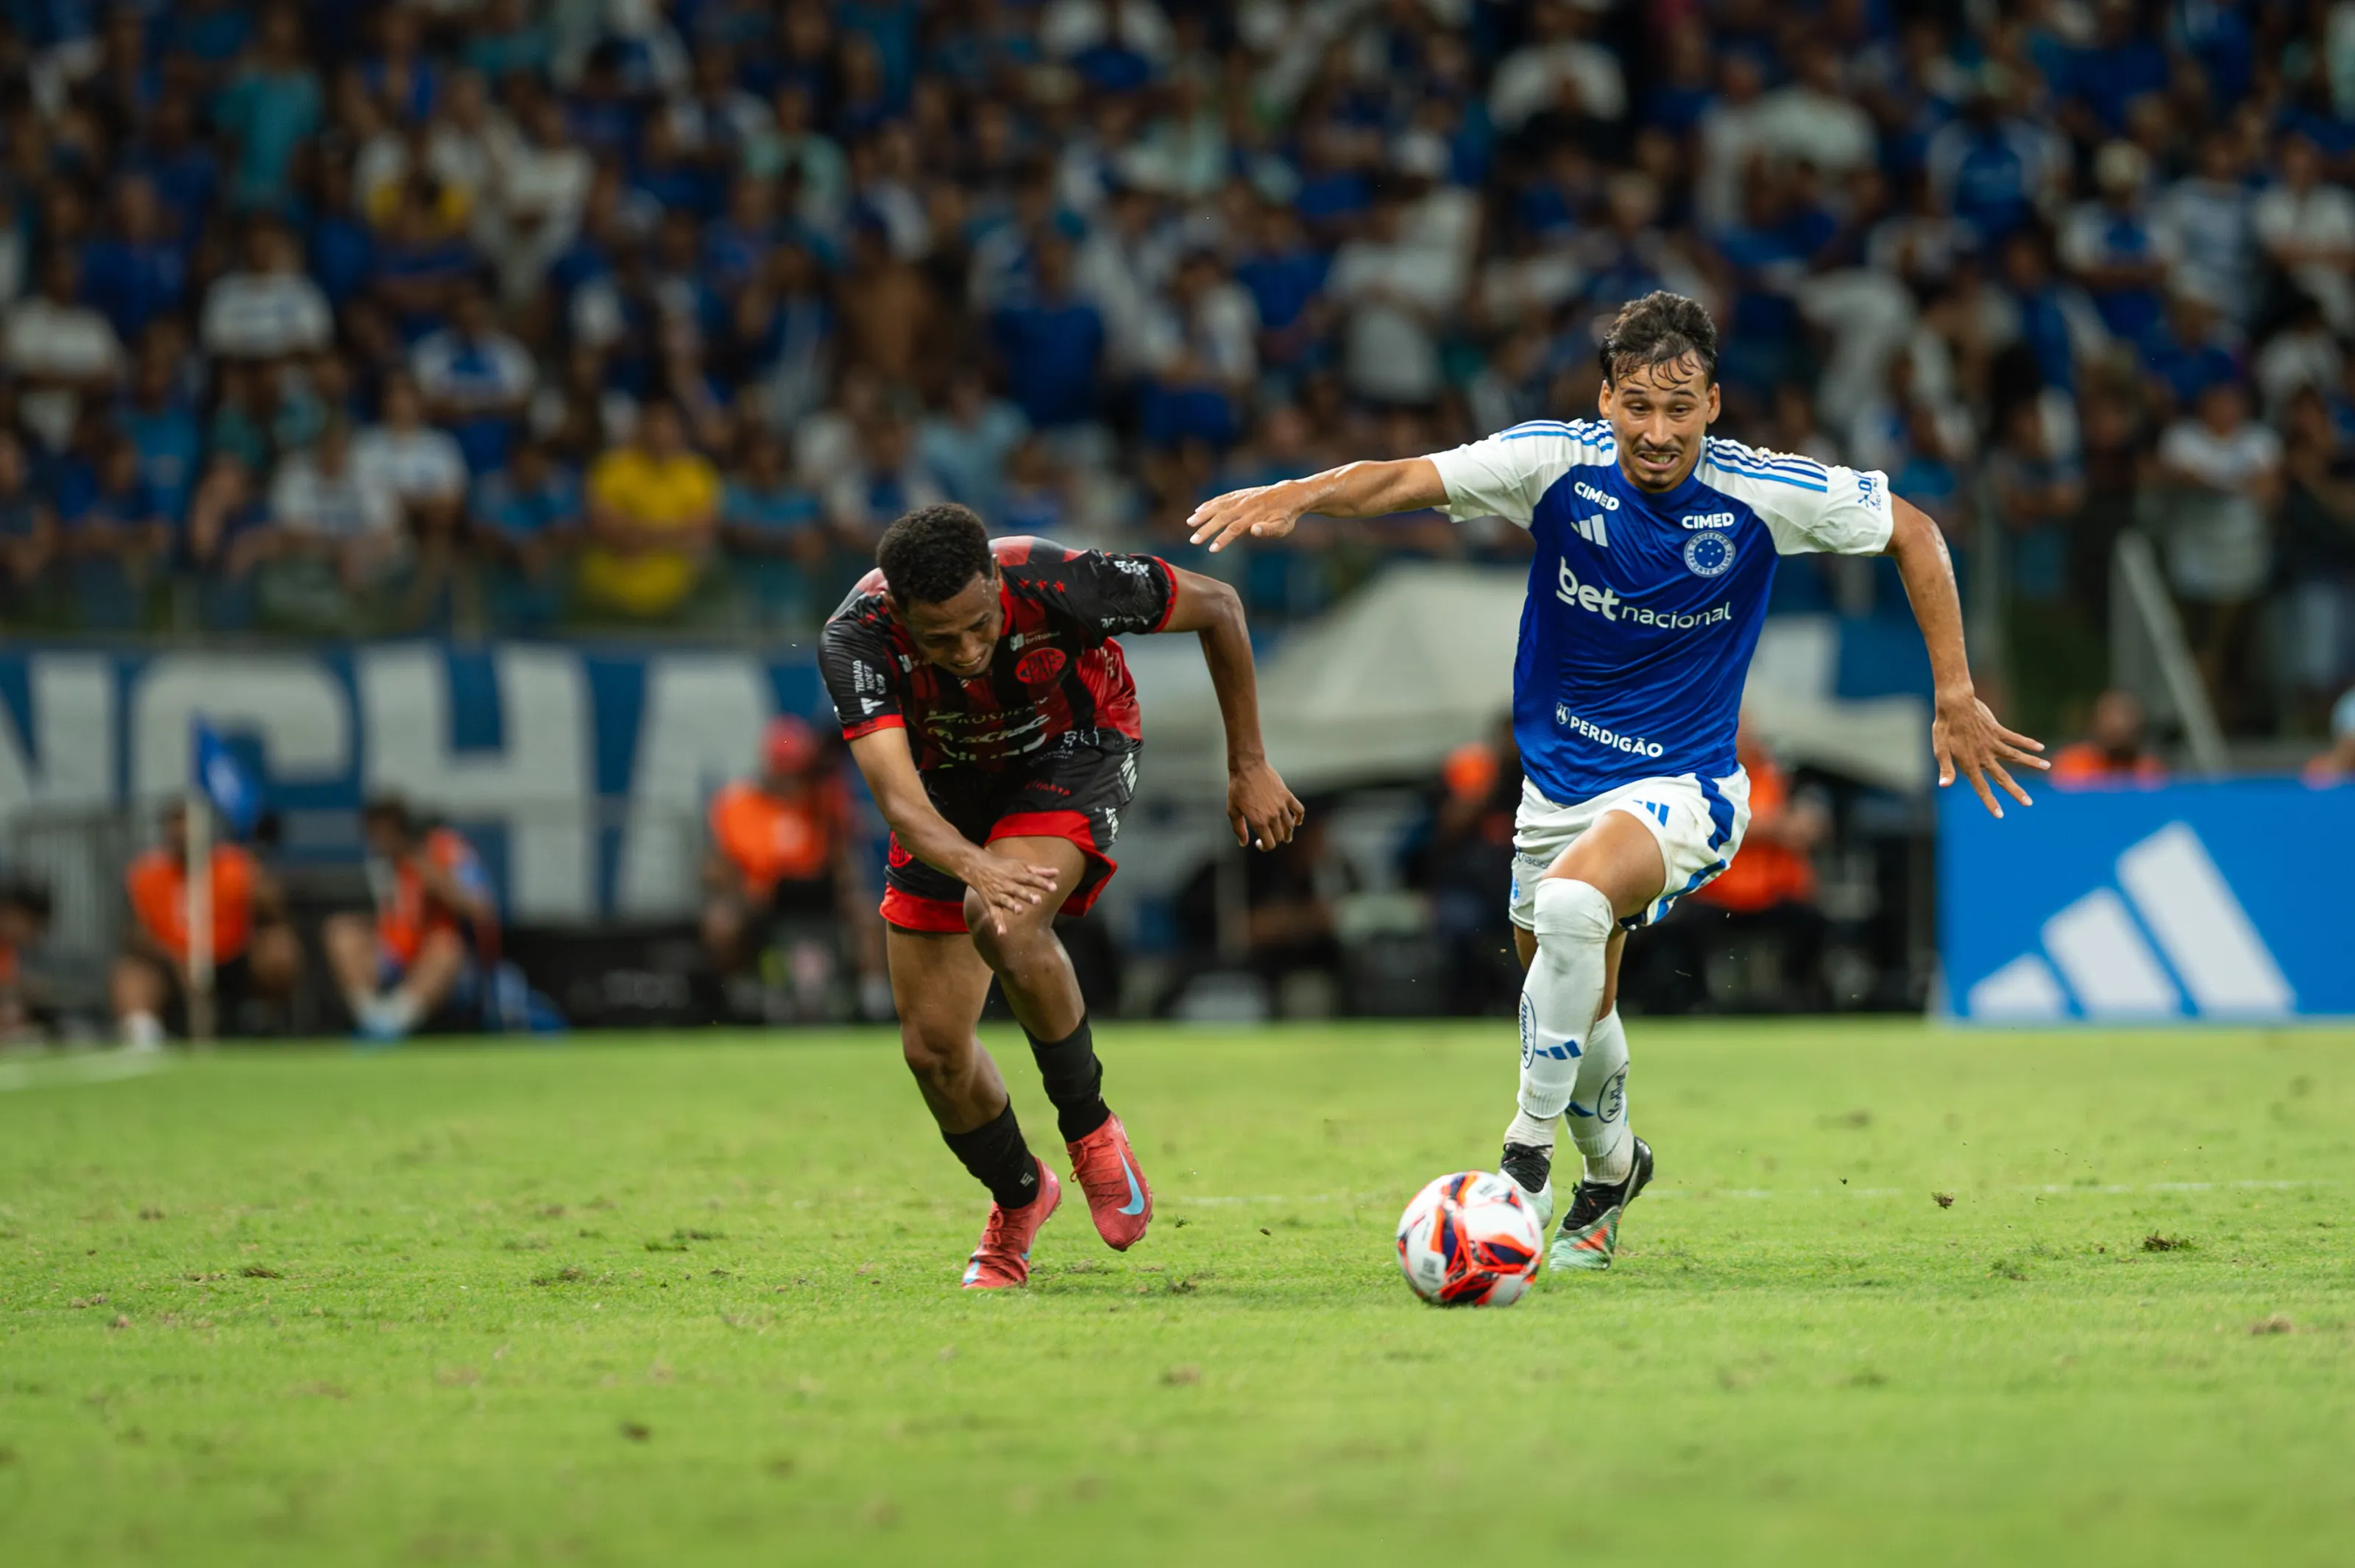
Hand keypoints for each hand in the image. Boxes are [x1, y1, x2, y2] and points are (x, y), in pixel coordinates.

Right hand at [960, 853, 1061, 935]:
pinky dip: (997, 924)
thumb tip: (1057, 872)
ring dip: (1012, 906)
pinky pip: (994, 914)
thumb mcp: (1021, 865)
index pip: (1031, 879)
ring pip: (1006, 901)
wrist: (978, 867)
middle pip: (1018, 890)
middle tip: (1038, 900)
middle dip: (1027, 895)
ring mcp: (998, 895)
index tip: (1054, 888)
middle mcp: (1007, 885)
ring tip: (1019, 911)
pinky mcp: (991, 904)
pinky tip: (1002, 933)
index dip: (1042, 883)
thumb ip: (1039, 871)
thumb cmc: (1004, 866)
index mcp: (1016, 874)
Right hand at [1187, 484, 1301, 553]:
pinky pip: (1221, 498)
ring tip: (1190, 523)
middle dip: (1206, 529)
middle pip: (1222, 517)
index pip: (1235, 529)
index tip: (1211, 549)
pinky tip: (1199, 510)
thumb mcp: (1283, 526)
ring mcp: (1241, 498)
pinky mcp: (1239, 494)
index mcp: (1255, 516)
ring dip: (1203, 514)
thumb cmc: (1286, 515)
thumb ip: (1269, 529)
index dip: (1222, 539)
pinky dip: (1209, 504)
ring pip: (1218, 505)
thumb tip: (1254, 531)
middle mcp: (1245, 505)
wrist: (1290, 494)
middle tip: (1194, 541)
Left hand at [1228, 759, 1305, 849]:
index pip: (1269, 843)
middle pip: (1280, 836)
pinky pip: (1299, 810)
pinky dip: (1299, 818)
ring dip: (1288, 833)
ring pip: (1289, 826)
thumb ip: (1239, 829)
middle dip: (1275, 840)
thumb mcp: (1233, 810)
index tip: (1260, 843)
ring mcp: (1281, 806)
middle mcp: (1272, 816)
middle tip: (1269, 837)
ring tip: (1286, 836)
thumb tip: (1243, 843)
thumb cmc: (1238, 788)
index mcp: (1259, 822)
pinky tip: (1297, 822)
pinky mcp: (1287, 796)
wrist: (1248, 767)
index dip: (1265, 847)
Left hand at [1934, 689, 2047, 817]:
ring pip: (2015, 756)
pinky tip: (2040, 747)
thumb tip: (1944, 786)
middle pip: (2002, 777)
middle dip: (2015, 792)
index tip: (2000, 815)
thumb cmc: (1944, 728)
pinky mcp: (1997, 730)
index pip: (1981, 787)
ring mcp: (1993, 742)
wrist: (1954, 703)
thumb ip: (1946, 769)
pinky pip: (2015, 738)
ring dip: (2031, 763)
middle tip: (2029, 803)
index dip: (1989, 801)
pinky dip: (2028, 743)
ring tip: (2047, 767)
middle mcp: (1984, 755)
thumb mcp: (1940, 750)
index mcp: (1969, 763)